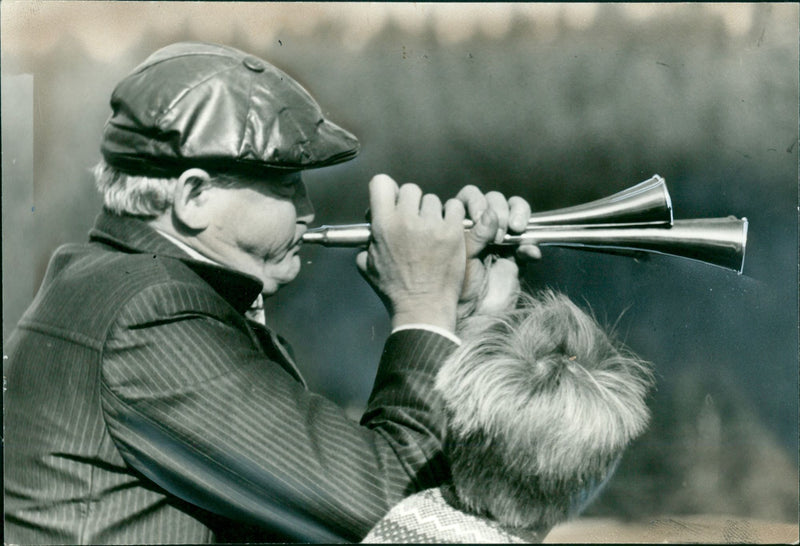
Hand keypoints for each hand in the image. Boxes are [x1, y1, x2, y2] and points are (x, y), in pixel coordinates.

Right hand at [356, 174, 465, 332]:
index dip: (388, 190)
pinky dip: (452, 217)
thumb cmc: (395, 290)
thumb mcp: (368, 265)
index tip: (393, 201)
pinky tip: (447, 232)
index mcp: (382, 226)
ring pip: (433, 200)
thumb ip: (368, 242)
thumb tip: (370, 229)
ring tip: (432, 233)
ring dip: (433, 213)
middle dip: (413, 203)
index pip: (381, 183)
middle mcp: (405, 221)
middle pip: (411, 189)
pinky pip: (454, 208)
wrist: (423, 308)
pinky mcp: (453, 232)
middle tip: (415, 221)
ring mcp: (431, 226)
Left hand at [454, 187, 540, 317]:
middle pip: (495, 200)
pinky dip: (531, 243)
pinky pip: (529, 240)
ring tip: (516, 231)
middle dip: (500, 210)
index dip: (477, 201)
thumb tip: (490, 213)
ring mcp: (500, 240)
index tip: (479, 217)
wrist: (471, 317)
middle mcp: (479, 228)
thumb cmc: (457, 288)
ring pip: (514, 212)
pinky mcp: (517, 255)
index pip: (469, 197)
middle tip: (498, 233)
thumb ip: (475, 234)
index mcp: (460, 225)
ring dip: (518, 214)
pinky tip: (528, 253)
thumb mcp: (461, 258)